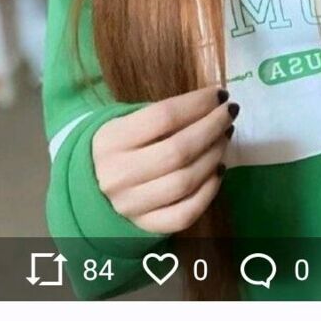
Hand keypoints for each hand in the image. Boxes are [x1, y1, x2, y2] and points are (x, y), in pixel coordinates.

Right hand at [92, 85, 238, 232]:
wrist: (90, 186)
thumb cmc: (120, 145)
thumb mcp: (127, 122)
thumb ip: (164, 116)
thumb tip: (211, 106)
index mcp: (112, 140)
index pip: (164, 117)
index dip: (198, 103)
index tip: (220, 94)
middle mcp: (119, 174)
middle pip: (179, 150)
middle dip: (212, 128)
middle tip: (229, 113)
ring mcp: (131, 205)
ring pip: (186, 182)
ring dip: (214, 156)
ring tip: (225, 137)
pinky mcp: (145, 226)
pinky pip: (186, 213)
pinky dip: (209, 192)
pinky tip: (218, 170)